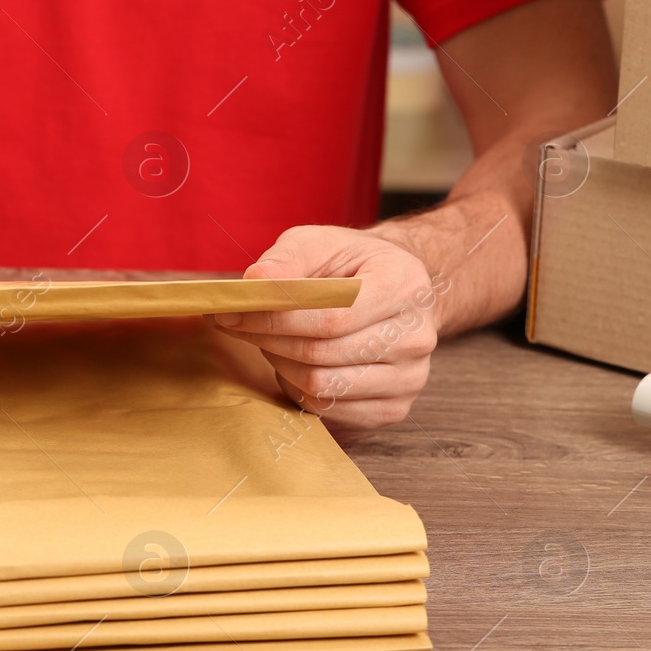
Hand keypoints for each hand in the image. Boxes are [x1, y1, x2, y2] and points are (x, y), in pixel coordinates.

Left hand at [211, 225, 445, 427]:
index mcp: (405, 286)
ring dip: (279, 363)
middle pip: (322, 353)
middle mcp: (417, 337)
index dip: (275, 318)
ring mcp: (410, 378)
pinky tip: (293, 362)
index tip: (233, 311)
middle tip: (236, 324)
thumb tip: (254, 282)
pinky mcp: (393, 408)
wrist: (394, 292)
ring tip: (269, 339)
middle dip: (267, 338)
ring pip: (320, 385)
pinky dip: (296, 387)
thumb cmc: (352, 266)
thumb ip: (287, 258)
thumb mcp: (321, 243)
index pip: (332, 316)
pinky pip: (326, 408)